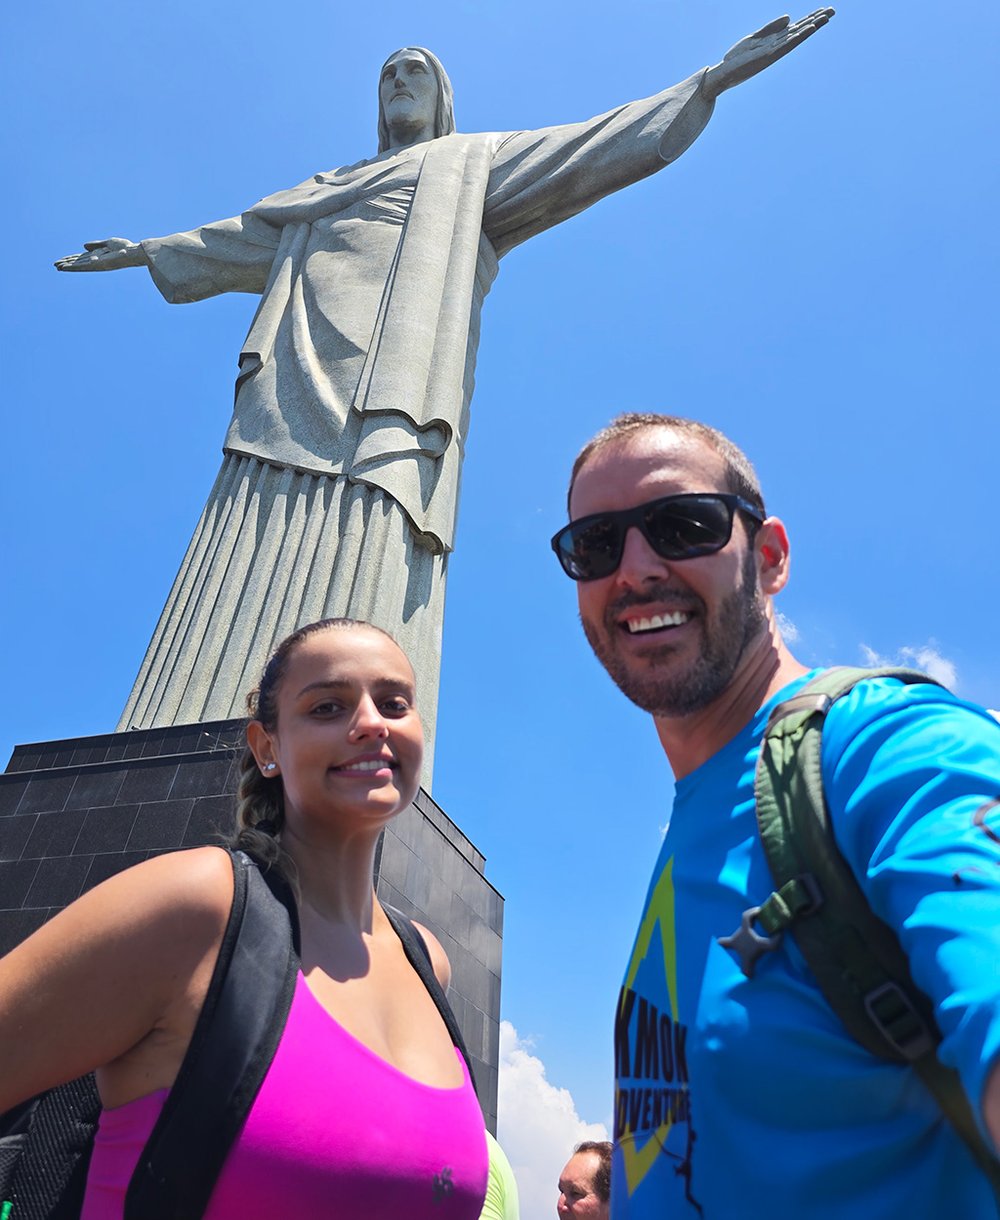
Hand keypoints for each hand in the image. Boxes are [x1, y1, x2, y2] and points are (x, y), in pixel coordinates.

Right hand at [54, 237, 146, 271]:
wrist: (133, 252)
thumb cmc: (125, 247)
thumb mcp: (108, 243)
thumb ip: (96, 244)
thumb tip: (84, 245)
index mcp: (98, 255)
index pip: (82, 257)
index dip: (72, 258)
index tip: (62, 260)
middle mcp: (96, 261)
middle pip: (79, 262)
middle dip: (68, 263)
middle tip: (56, 265)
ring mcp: (97, 264)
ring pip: (79, 266)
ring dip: (68, 266)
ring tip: (57, 267)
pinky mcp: (98, 265)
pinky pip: (83, 266)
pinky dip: (73, 267)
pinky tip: (65, 267)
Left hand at [702, 9, 834, 100]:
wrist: (724, 74)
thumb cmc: (738, 58)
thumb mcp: (755, 37)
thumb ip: (771, 28)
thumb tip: (789, 17)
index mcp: (775, 41)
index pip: (797, 27)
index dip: (811, 18)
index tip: (825, 10)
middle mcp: (777, 46)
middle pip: (800, 30)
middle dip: (816, 20)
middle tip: (833, 10)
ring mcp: (774, 51)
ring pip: (795, 37)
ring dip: (809, 28)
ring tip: (824, 18)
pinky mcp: (767, 56)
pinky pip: (784, 45)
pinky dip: (795, 37)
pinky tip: (804, 30)